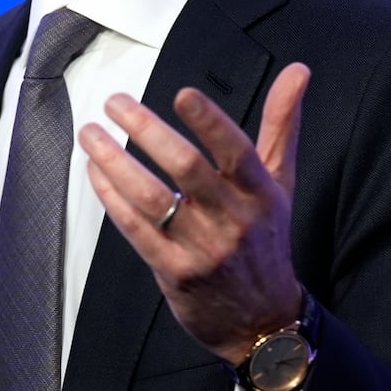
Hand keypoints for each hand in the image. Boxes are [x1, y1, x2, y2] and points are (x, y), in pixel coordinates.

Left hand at [80, 64, 310, 371]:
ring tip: (91, 133)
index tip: (182, 94)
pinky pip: (136, 229)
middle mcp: (233, 219)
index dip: (210, 123)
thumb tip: (299, 69)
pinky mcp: (174, 272)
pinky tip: (96, 171)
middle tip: (115, 102)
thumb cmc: (266, 239)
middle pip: (186, 168)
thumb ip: (282, 124)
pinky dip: (112, 197)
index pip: (237, 151)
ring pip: (152, 198)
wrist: (262, 321)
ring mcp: (202, 248)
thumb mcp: (281, 182)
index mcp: (261, 192)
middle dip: (146, 130)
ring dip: (115, 161)